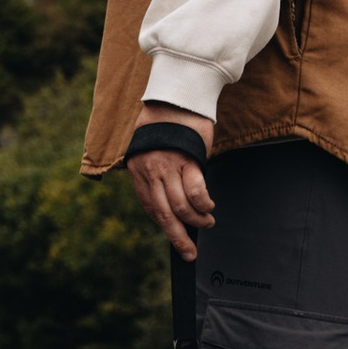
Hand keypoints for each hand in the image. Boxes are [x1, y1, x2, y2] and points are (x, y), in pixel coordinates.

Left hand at [126, 106, 217, 260]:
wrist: (176, 96)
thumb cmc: (164, 123)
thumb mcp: (150, 149)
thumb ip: (154, 173)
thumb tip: (168, 199)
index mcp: (139, 171)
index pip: (150, 208)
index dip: (164, 227)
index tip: (176, 241)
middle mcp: (150, 172)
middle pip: (164, 214)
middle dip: (178, 237)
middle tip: (189, 253)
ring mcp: (168, 166)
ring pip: (181, 207)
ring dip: (197, 220)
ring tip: (207, 222)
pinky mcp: (188, 159)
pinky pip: (196, 191)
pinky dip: (203, 203)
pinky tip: (208, 207)